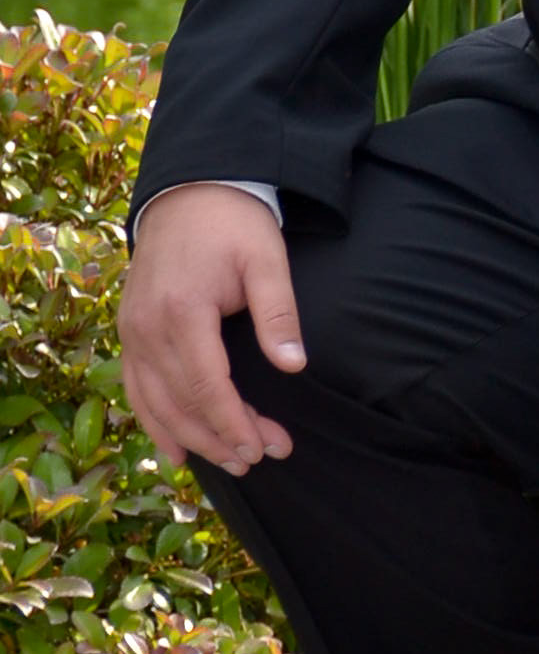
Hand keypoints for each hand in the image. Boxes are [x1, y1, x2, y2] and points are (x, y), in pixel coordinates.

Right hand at [119, 187, 306, 474]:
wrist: (187, 192)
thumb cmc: (232, 223)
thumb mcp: (266, 257)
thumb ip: (278, 311)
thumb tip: (293, 365)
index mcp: (183, 309)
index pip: (208, 385)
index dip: (234, 422)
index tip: (263, 448)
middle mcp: (148, 327)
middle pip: (183, 401)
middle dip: (221, 437)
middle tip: (260, 459)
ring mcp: (132, 331)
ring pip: (156, 403)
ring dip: (192, 438)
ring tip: (230, 461)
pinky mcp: (129, 331)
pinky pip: (136, 388)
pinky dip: (154, 422)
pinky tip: (176, 450)